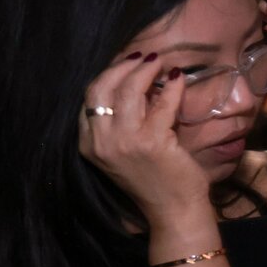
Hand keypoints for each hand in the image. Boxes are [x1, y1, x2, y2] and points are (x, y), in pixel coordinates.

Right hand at [78, 52, 209, 218]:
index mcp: (88, 144)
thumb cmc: (154, 178)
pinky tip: (178, 78)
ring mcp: (125, 142)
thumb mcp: (124, 150)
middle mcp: (101, 142)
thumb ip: (120, 122)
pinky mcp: (152, 142)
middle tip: (142, 57)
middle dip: (122, 66)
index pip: (89, 99)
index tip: (125, 64)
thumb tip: (135, 83)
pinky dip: (172, 86)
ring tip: (158, 61)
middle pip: (101, 88)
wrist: (173, 209)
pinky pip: (162, 103)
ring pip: (128, 91)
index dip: (107, 75)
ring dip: (144, 70)